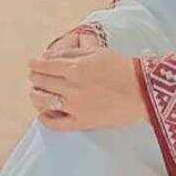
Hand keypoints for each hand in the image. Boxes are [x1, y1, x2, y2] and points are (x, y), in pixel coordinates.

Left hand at [27, 29, 147, 131]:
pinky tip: (43, 113)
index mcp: (76, 67)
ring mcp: (75, 106)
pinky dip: (45, 118)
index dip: (35, 65)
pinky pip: (55, 123)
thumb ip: (74, 52)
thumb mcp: (98, 52)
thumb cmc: (123, 68)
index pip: (45, 66)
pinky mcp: (81, 122)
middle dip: (35, 77)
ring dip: (36, 95)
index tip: (32, 64)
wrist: (143, 91)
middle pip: (41, 82)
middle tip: (35, 76)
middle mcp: (72, 87)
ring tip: (36, 93)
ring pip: (43, 101)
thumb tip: (53, 56)